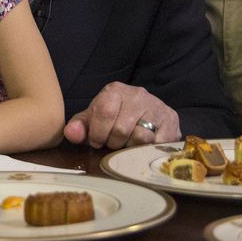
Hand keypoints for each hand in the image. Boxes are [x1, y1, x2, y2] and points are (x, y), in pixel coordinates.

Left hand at [62, 83, 177, 147]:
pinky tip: (142, 146)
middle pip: (121, 129)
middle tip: (114, 143)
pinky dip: (147, 150)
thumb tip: (70, 133)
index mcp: (115, 90)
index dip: (98, 133)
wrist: (147, 113)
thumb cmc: (115, 118)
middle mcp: (137, 94)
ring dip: (130, 147)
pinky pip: (158, 143)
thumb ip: (79, 126)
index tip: (98, 141)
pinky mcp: (171, 121)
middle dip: (114, 143)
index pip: (104, 111)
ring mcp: (156, 107)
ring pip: (140, 137)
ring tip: (128, 143)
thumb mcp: (94, 119)